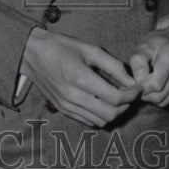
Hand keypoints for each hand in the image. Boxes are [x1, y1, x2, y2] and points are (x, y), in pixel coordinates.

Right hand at [20, 28, 141, 127]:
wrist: (31, 53)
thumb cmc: (61, 47)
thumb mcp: (89, 48)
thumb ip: (113, 65)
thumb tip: (131, 80)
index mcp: (80, 78)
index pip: (115, 98)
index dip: (132, 95)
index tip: (137, 88)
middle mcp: (73, 96)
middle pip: (110, 114)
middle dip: (126, 106)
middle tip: (129, 94)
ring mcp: (66, 105)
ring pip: (100, 121)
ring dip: (113, 112)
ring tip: (116, 98)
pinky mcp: (62, 109)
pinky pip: (88, 121)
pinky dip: (100, 116)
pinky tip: (101, 102)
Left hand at [128, 17, 168, 105]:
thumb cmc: (158, 42)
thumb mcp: (143, 46)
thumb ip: (138, 63)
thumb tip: (138, 83)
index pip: (155, 84)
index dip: (141, 87)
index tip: (133, 83)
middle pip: (160, 96)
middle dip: (145, 95)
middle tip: (137, 87)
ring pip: (166, 100)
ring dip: (153, 97)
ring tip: (146, 85)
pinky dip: (162, 96)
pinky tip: (157, 85)